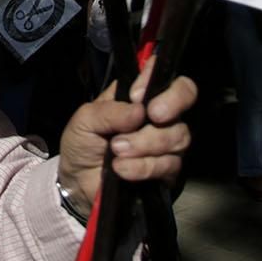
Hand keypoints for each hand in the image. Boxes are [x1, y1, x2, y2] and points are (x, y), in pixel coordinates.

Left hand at [57, 60, 197, 213]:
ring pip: (178, 136)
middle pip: (183, 101)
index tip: (137, 96)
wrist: (77, 183)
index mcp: (139, 97)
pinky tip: (122, 169)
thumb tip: (139, 110)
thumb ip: (109, 111)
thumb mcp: (85, 120)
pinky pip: (169, 165)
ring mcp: (166, 144)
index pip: (166, 77)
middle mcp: (158, 117)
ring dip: (145, 143)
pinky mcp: (168, 171)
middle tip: (148, 117)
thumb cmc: (82, 143)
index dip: (158, 81)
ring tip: (117, 150)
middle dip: (168, 108)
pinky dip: (143, 167)